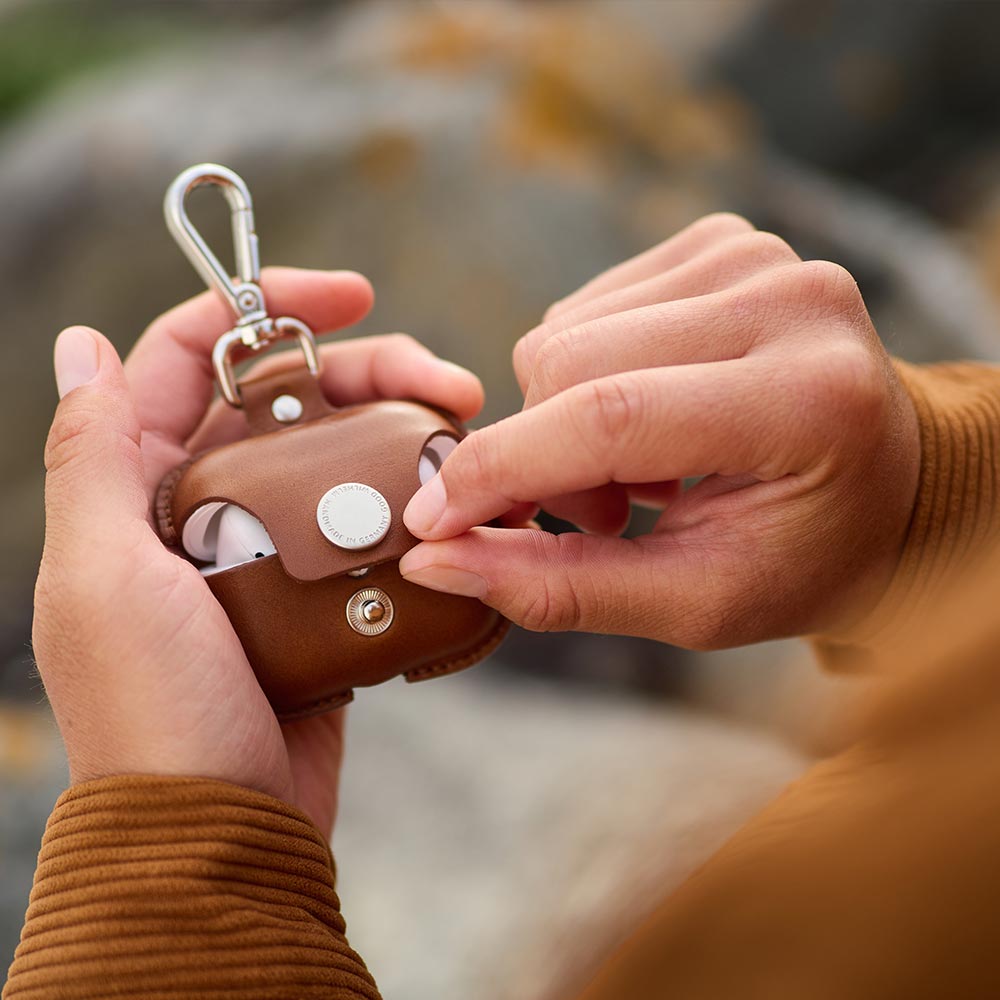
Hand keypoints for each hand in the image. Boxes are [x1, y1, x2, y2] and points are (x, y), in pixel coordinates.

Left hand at [33, 268, 483, 836]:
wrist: (223, 832)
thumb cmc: (154, 709)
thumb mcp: (104, 575)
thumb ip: (90, 456)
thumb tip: (76, 341)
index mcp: (139, 489)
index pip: (193, 358)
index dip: (266, 306)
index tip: (356, 294)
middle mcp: (201, 510)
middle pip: (289, 402)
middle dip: (369, 371)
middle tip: (452, 383)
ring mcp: (267, 555)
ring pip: (337, 460)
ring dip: (401, 434)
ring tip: (468, 436)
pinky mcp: (320, 599)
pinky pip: (367, 529)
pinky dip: (408, 505)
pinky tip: (455, 498)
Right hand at [399, 214, 920, 647]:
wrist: (887, 482)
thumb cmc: (802, 556)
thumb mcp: (694, 601)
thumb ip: (562, 585)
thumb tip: (433, 558)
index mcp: (807, 400)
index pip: (609, 418)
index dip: (499, 473)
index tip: (430, 524)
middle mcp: (789, 300)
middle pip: (568, 361)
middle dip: (540, 454)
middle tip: (599, 515)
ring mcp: (757, 254)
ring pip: (564, 332)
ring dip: (567, 419)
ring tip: (642, 474)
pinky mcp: (722, 241)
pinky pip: (586, 309)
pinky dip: (589, 377)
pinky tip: (650, 419)